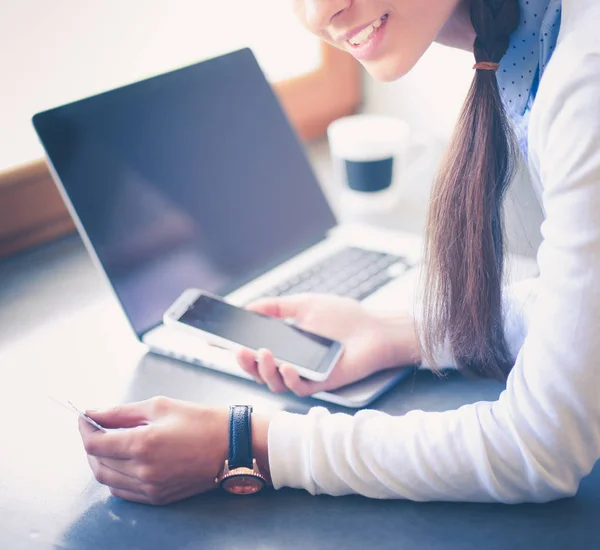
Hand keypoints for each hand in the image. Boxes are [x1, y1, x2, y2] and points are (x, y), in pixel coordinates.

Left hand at [79, 397, 269, 504]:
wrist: (233, 445)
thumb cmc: (201, 420)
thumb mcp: (161, 406)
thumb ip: (122, 412)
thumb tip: (94, 412)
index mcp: (142, 444)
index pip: (95, 443)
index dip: (84, 428)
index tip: (84, 416)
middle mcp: (143, 470)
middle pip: (97, 463)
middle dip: (90, 443)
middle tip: (96, 426)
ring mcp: (151, 487)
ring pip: (107, 480)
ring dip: (100, 460)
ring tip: (109, 442)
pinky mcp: (158, 497)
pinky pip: (123, 491)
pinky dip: (114, 476)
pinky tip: (123, 460)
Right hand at [236, 294, 419, 395]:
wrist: (374, 329)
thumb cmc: (343, 317)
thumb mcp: (304, 304)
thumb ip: (275, 306)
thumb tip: (247, 305)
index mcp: (285, 346)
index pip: (255, 353)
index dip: (238, 350)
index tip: (222, 342)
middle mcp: (291, 363)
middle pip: (259, 372)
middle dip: (246, 364)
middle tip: (240, 350)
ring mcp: (305, 376)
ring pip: (275, 383)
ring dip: (265, 371)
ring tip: (265, 353)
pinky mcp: (320, 384)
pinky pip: (300, 388)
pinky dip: (291, 378)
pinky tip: (289, 367)